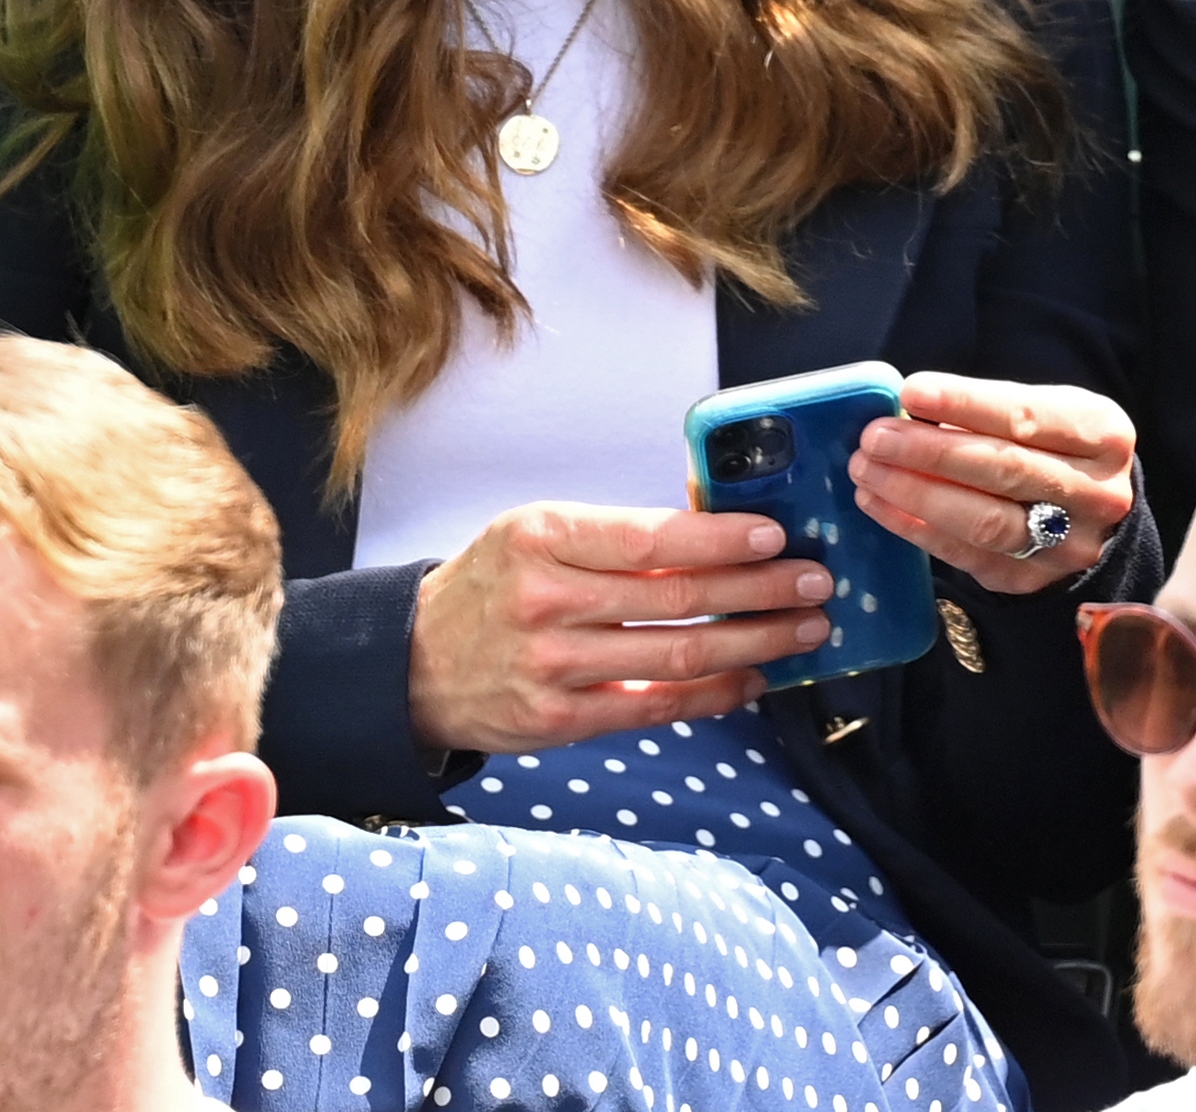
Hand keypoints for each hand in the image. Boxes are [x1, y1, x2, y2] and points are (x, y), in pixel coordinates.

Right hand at [408, 502, 833, 754]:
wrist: (414, 662)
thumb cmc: (489, 585)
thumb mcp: (532, 531)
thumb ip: (611, 535)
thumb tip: (714, 534)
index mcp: (540, 536)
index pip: (650, 538)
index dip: (721, 539)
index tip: (777, 534)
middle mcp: (546, 600)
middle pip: (676, 598)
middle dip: (761, 589)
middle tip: (816, 581)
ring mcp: (553, 666)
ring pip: (678, 655)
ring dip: (755, 643)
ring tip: (804, 629)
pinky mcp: (560, 720)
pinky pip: (656, 707)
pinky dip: (715, 694)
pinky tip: (754, 680)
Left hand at [847, 372, 1135, 593]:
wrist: (1087, 512)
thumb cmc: (1049, 445)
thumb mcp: (1041, 412)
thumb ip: (986, 411)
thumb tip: (904, 410)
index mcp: (1102, 435)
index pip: (1026, 417)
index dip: (965, 404)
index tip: (910, 392)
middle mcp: (1096, 493)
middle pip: (1004, 470)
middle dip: (930, 452)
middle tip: (875, 438)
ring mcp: (1068, 544)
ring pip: (985, 521)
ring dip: (916, 493)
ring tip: (866, 470)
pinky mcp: (1031, 580)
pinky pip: (965, 556)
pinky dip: (915, 528)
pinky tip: (877, 504)